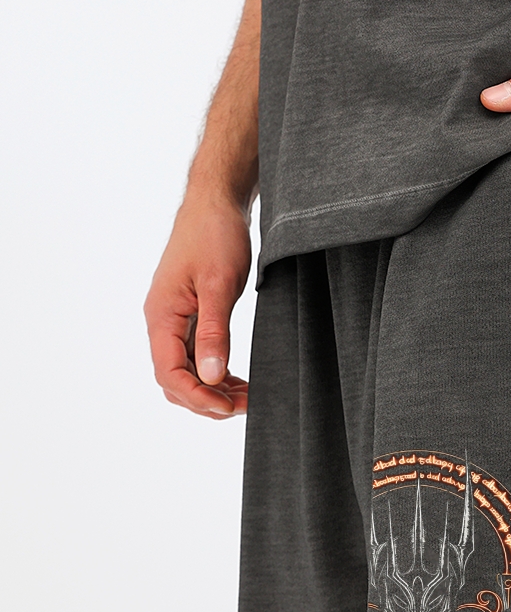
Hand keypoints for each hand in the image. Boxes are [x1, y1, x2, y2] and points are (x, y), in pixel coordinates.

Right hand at [144, 195, 251, 418]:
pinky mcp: (190, 317)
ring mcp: (175, 321)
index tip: (230, 407)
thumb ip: (214, 332)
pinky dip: (216, 374)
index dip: (198, 397)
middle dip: (206, 400)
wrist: (215, 204)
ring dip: (213, 390)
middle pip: (174, 380)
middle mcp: (162, 322)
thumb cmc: (216, 236)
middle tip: (246, 406)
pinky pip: (197, 357)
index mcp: (161, 316)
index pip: (169, 374)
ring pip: (186, 372)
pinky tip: (239, 381)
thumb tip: (212, 375)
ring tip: (248, 397)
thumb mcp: (219, 285)